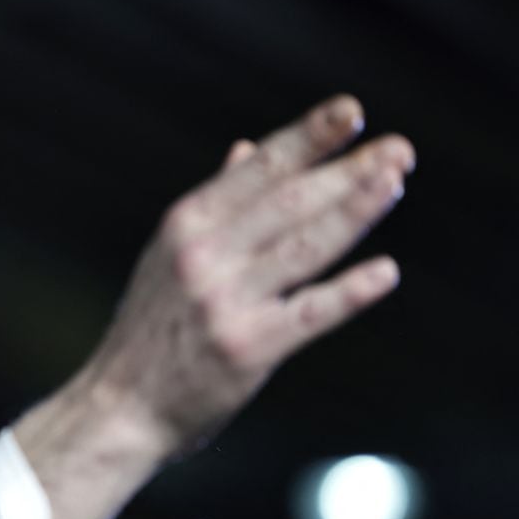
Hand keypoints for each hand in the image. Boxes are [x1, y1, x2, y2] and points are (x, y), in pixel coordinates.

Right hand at [15, 95, 413, 518]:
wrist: (119, 407)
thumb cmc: (150, 330)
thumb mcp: (168, 255)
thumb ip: (215, 204)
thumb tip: (247, 149)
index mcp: (186, 224)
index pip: (259, 169)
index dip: (308, 138)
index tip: (350, 111)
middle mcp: (204, 255)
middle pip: (290, 202)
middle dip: (348, 172)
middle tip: (399, 149)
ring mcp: (225, 301)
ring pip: (305, 247)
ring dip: (355, 212)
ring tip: (394, 184)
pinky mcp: (247, 348)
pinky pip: (309, 313)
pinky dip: (349, 291)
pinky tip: (385, 272)